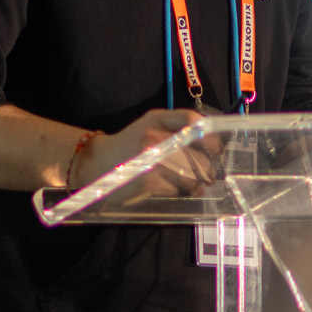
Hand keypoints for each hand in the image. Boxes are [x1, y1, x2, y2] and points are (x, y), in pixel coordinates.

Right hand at [73, 109, 208, 195]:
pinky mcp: (148, 181)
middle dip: (207, 169)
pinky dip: (178, 192)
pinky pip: (176, 189)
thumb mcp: (149, 127)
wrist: (94, 163)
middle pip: (197, 155)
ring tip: (195, 186)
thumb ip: (175, 130)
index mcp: (157, 119)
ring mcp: (152, 159)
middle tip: (208, 176)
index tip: (216, 150)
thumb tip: (210, 146)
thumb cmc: (127, 147)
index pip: (193, 122)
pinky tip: (173, 190)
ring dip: (196, 184)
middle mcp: (155, 136)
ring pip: (190, 175)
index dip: (211, 138)